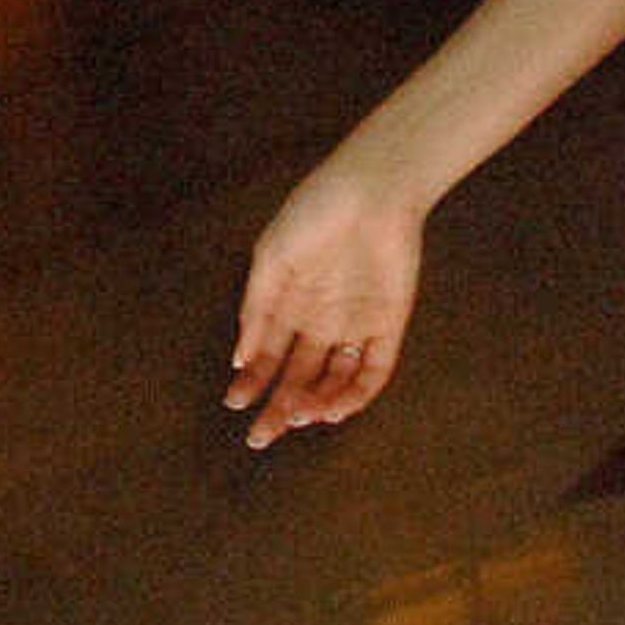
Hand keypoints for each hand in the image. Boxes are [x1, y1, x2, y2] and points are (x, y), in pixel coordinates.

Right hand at [229, 148, 424, 449]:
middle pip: (298, 377)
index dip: (252, 382)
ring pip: (334, 380)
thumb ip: (257, 305)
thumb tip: (240, 356)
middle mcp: (321, 320)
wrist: (374, 187)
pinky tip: (334, 409)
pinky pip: (374, 369)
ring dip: (316, 404)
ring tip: (297, 416)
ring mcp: (355, 323)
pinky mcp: (389, 322)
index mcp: (291, 304)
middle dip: (279, 409)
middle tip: (261, 437)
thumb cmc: (317, 211)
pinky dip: (356, 394)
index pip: (269, 357)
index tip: (236, 402)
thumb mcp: (273, 255)